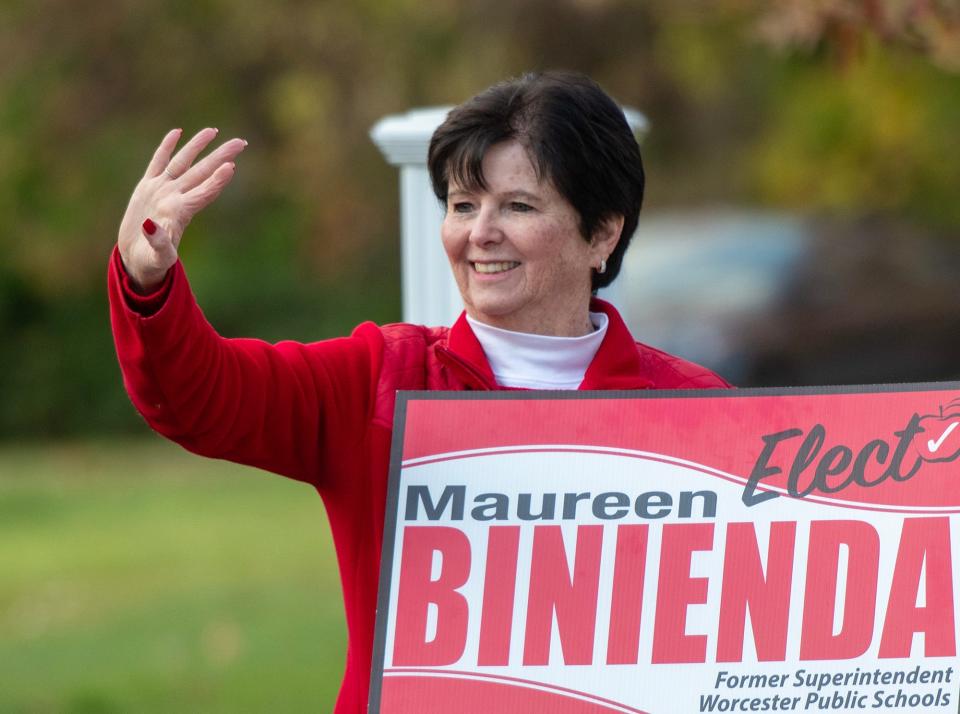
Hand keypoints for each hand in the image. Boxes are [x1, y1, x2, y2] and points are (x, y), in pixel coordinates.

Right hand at [118, 127, 246, 292]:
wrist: (136, 260)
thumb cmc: (151, 262)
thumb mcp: (157, 257)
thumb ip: (158, 242)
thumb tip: (151, 225)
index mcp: (180, 213)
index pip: (204, 193)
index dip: (217, 181)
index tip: (231, 167)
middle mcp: (175, 198)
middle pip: (202, 172)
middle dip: (221, 157)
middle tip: (241, 142)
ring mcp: (162, 190)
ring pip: (183, 162)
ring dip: (198, 146)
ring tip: (213, 131)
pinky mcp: (147, 187)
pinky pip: (159, 162)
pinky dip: (167, 147)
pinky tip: (177, 132)